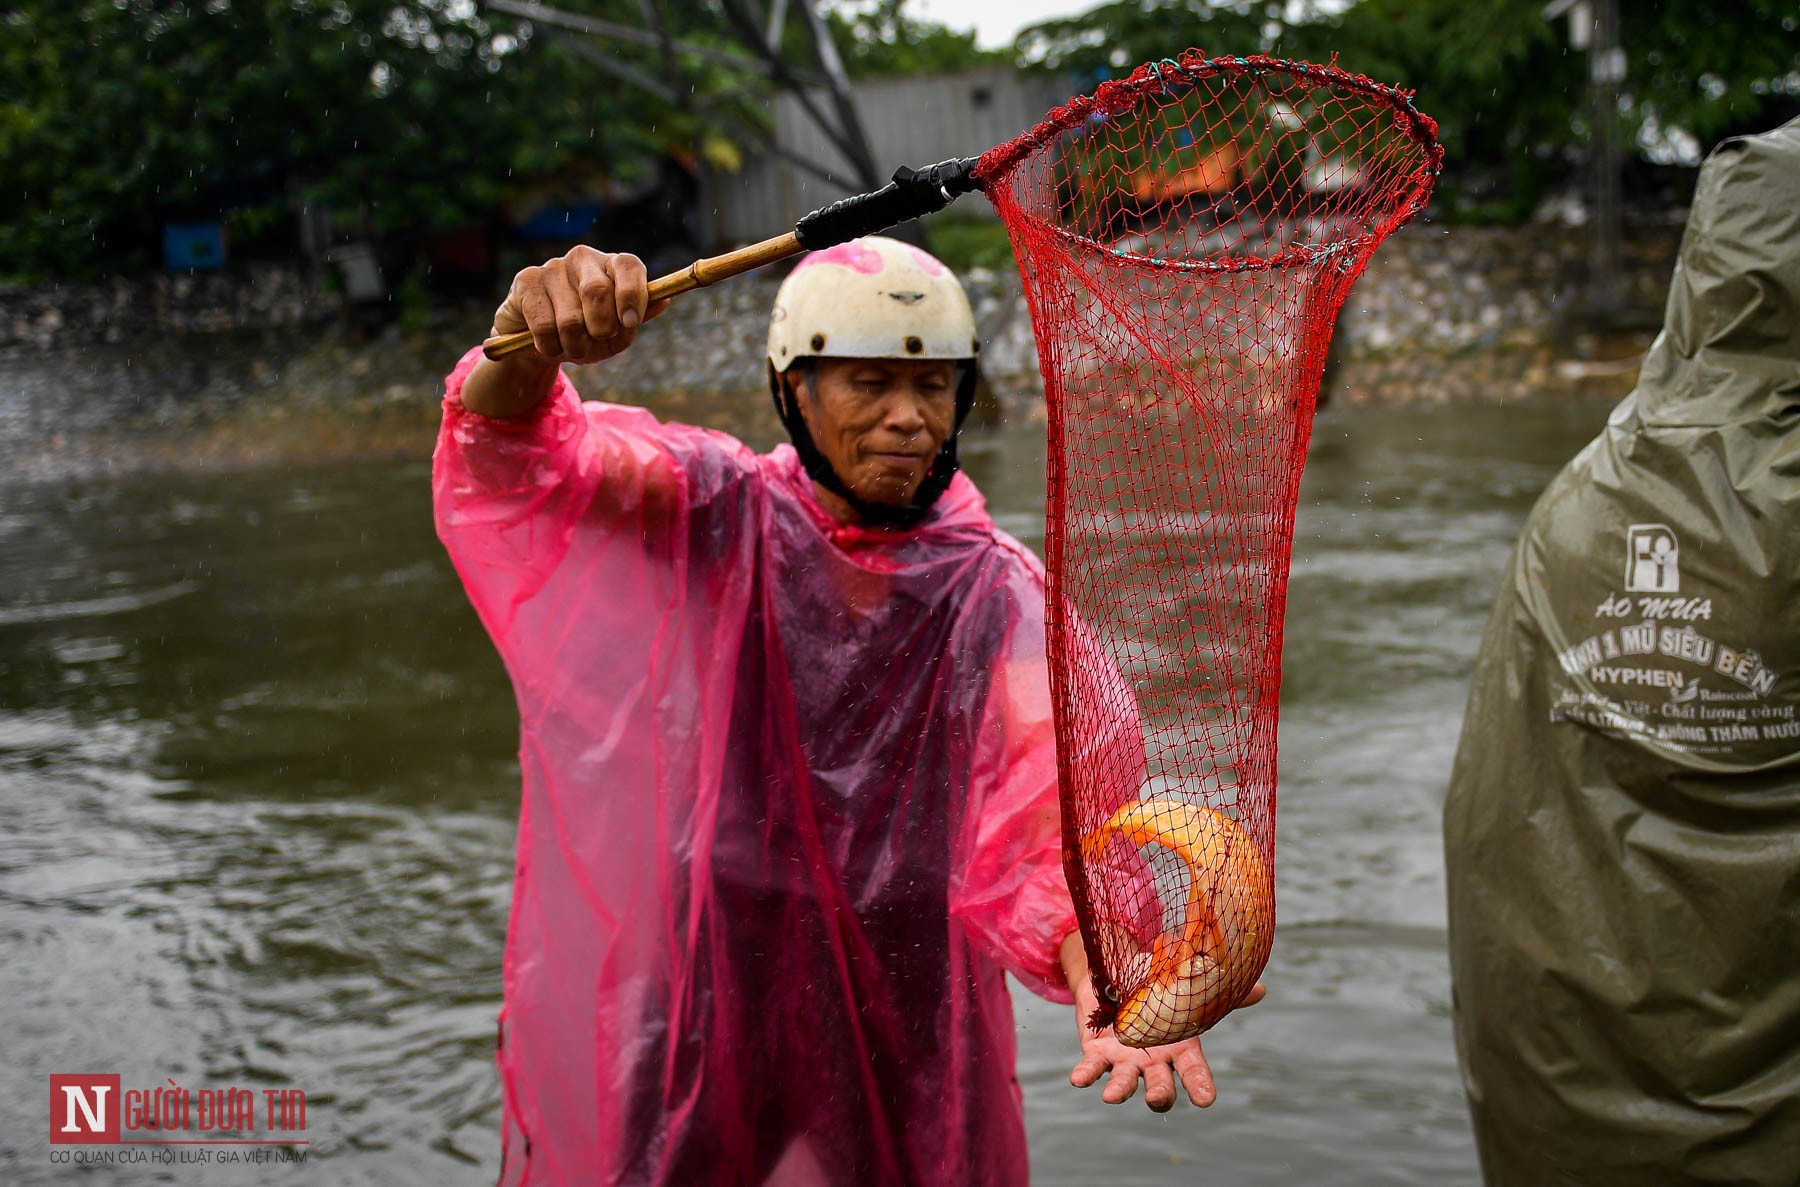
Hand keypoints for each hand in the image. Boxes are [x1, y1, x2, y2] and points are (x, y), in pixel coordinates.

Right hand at [492, 246, 669, 364]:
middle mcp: (583, 258)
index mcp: (611, 266)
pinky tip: (549, 344)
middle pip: (598, 291)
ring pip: (570, 318)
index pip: (629, 265)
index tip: (629, 323)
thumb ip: (637, 319)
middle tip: (598, 339)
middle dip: (602, 328)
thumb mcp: (616, 334)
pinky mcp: (526, 281)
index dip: (632, 294)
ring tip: (572, 347)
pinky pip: (544, 325)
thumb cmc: (586, 334)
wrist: (541, 341)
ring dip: (575, 346)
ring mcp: (552, 267)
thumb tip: (663, 301)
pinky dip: (550, 347)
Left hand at [1060, 931, 1263, 1110]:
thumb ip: (1218, 990)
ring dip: (1119, 1091)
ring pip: (1125, 1082)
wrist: (1115, 976)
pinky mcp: (1097, 1052)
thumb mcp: (1185, 984)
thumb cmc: (1156, 987)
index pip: (1194, 1072)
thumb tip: (1261, 988)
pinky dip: (1085, 1074)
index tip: (1205, 1099)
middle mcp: (1154, 1062)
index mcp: (1179, 1048)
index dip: (1200, 1086)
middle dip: (1160, 1095)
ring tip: (1111, 1097)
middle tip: (1158, 1098)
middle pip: (1161, 1086)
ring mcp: (1125, 1060)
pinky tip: (1079, 1080)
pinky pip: (1091, 1067)